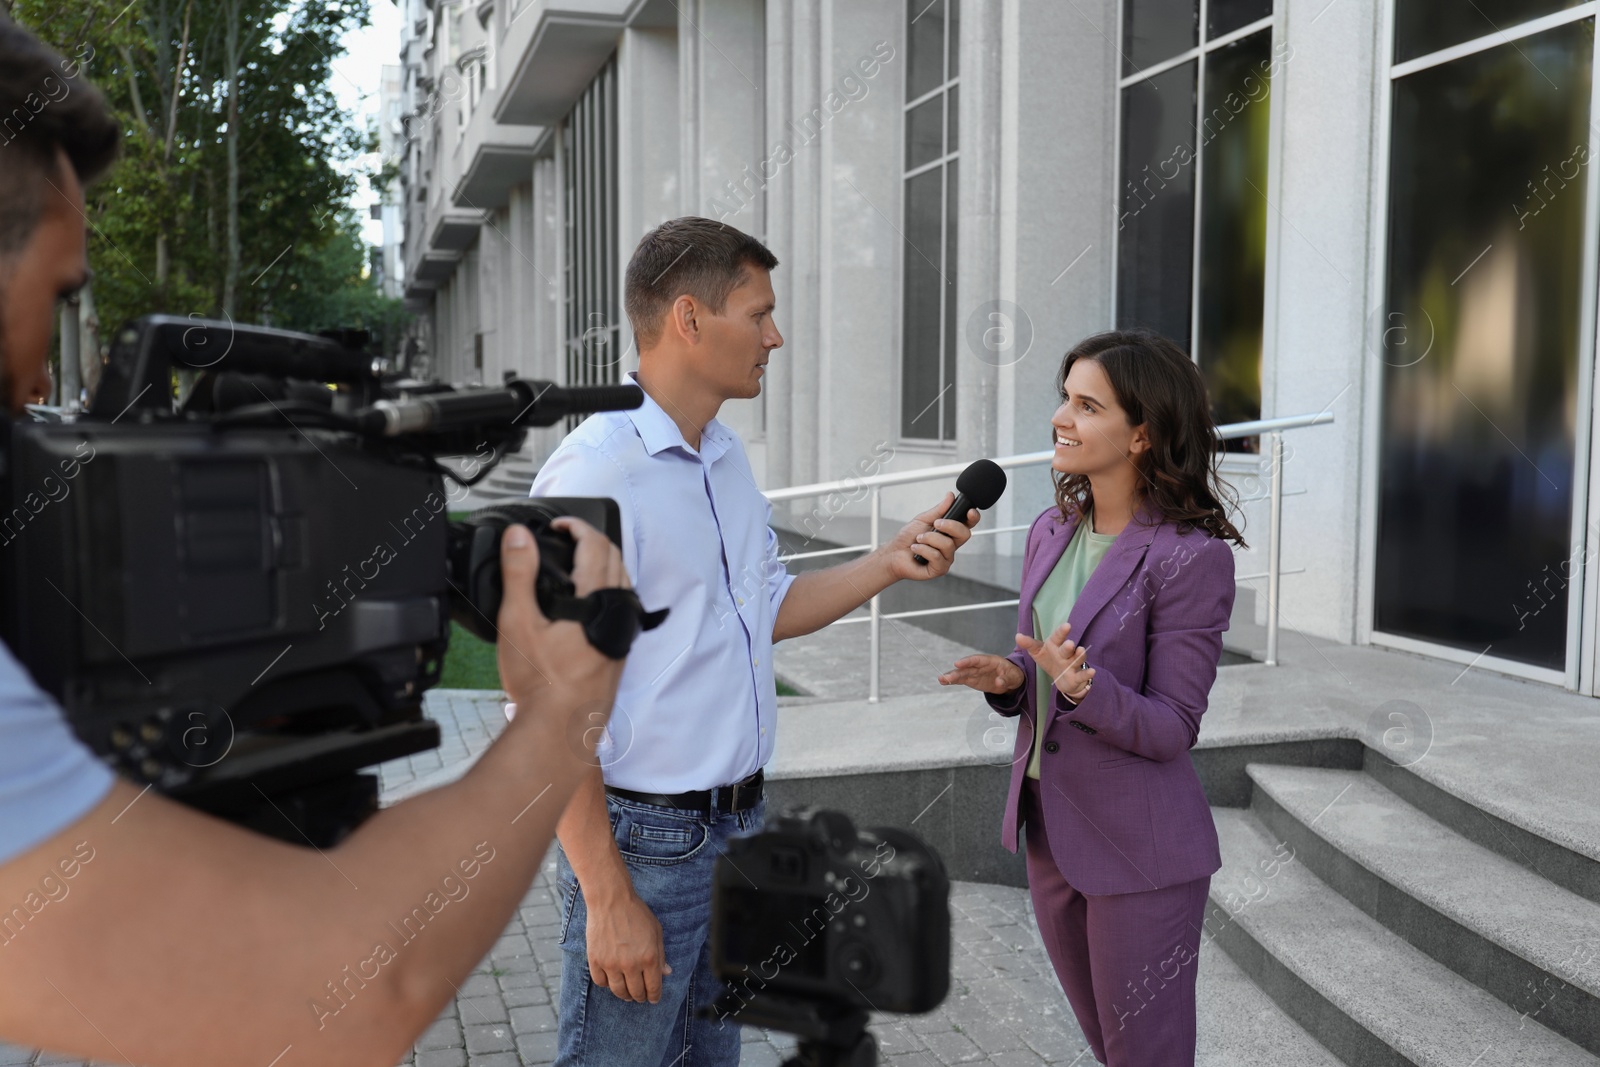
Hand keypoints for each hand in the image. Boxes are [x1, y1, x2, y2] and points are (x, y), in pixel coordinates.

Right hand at [494, 518, 628, 713]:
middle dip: (593, 540)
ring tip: (577, 564)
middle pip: (615, 559)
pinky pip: (622, 607)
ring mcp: (621, 633)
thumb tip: (519, 535)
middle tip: (567, 539)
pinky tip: (589, 603)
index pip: (595, 544)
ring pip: (623, 583)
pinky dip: (609, 590)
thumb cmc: (540, 680)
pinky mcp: (619, 651)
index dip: (577, 526)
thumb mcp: (518, 621)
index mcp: (595, 598)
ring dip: (604, 564)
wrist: (562, 726)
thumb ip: (519, 573)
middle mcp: (616, 612)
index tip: (558, 525)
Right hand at [586, 891, 672, 1002]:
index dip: (654, 996)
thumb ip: (661, 954)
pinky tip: (612, 980)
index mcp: (649, 958)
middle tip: (640, 996)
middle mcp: (631, 964)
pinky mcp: (595, 960)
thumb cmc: (636, 913)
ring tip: (627, 994)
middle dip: (640, 997)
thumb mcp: (656, 931)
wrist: (611, 900)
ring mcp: (611, 964)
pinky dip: (607, 984)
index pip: (653, 988)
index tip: (653, 999)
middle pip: (636, 993)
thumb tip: (666, 973)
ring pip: (618, 991)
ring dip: (624, 995)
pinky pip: (601, 982)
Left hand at [885, 491, 978, 580]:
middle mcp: (951, 546)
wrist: (894, 553)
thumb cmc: (908, 537)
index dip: (973, 518)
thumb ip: (939, 510)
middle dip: (949, 526)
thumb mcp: (923, 519)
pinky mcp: (939, 569)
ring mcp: (946, 558)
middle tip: (935, 524)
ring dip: (929, 538)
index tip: (970, 511)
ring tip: (918, 539)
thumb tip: (950, 496)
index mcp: (950, 533)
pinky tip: (916, 548)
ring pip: (948, 545)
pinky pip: (937, 557)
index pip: (968, 525)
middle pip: (964, 534)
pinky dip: (923, 549)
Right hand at [938, 654, 1025, 694]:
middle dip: (956, 672)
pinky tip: (944, 682)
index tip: (958, 664)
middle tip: (946, 676)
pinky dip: (954, 681)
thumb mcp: (1014, 677)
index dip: (967, 661)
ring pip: (962, 674)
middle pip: (967, 668)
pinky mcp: (973, 680)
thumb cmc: (1013, 674)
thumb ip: (1006, 679)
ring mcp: (976, 673)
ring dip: (952, 677)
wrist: (1012, 680)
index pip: (977, 660)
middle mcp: (980, 666)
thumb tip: (999, 682)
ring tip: (941, 680)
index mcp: (990, 661)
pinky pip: (962, 680)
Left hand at [1016, 623, 1093, 700]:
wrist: (1062, 678)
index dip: (1062, 631)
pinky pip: (1083, 675)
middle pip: (1067, 649)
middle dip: (1068, 646)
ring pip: (1077, 659)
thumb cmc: (1050, 660)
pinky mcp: (1077, 676)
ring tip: (1080, 651)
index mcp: (1056, 645)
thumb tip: (1017, 636)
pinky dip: (1087, 674)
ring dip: (1079, 656)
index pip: (1058, 637)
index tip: (1066, 626)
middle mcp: (1066, 653)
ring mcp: (1073, 664)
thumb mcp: (1038, 652)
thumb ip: (1029, 644)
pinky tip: (1092, 671)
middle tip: (1069, 643)